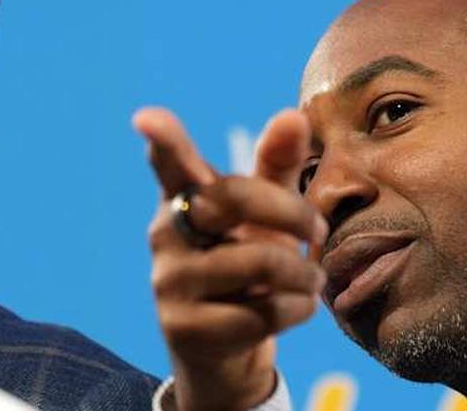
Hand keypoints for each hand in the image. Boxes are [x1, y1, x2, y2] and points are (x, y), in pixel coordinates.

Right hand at [134, 107, 327, 410]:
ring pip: (258, 261)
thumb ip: (278, 164)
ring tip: (311, 280)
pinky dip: (296, 310)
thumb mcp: (267, 215)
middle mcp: (166, 233)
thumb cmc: (250, 265)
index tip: (147, 119)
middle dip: (294, 212)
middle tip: (319, 231)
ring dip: (304, 273)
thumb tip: (293, 114)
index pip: (171, 164)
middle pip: (234, 198)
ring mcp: (168, 281)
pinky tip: (290, 310)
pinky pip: (262, 312)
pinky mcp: (182, 328)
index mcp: (184, 197)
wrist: (228, 352)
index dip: (163, 141)